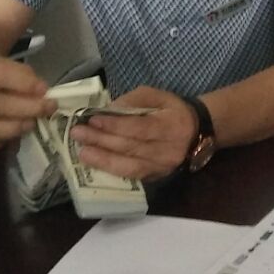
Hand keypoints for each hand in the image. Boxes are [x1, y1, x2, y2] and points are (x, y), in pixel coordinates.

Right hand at [0, 56, 49, 154]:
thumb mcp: (6, 66)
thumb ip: (24, 76)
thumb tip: (42, 93)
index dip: (23, 83)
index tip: (44, 89)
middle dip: (27, 108)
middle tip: (48, 108)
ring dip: (16, 127)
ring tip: (32, 122)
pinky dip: (2, 143)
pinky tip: (14, 135)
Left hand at [69, 85, 197, 180]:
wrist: (196, 132)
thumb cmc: (172, 110)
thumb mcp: (157, 96)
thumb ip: (134, 100)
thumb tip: (109, 110)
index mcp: (171, 125)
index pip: (139, 127)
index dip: (115, 125)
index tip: (93, 119)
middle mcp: (168, 150)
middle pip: (131, 147)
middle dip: (102, 140)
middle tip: (78, 134)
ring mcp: (162, 167)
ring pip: (129, 166)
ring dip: (103, 159)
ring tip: (82, 152)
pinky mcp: (156, 177)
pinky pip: (131, 175)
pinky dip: (112, 170)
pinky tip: (96, 163)